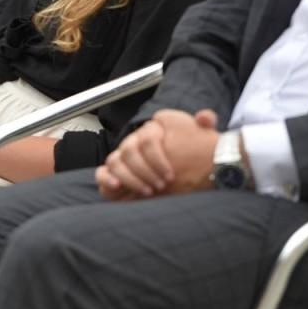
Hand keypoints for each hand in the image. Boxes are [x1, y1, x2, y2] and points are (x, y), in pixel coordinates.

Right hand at [99, 108, 220, 200]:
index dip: (157, 158)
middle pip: (129, 151)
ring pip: (114, 162)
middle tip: (161, 186)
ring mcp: (121, 159)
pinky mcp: (113, 176)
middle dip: (145, 171)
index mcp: (150, 133)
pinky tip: (118, 187)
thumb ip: (204, 124)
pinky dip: (106, 179)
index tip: (170, 175)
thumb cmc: (188, 158)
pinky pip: (101, 174)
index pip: (146, 138)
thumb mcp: (200, 139)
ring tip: (147, 192)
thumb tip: (206, 117)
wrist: (181, 178)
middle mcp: (133, 143)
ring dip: (130, 178)